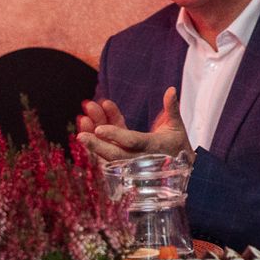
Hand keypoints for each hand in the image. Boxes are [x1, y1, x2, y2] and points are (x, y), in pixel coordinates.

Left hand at [78, 87, 192, 161]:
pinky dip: (99, 139)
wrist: (179, 170)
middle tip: (81, 135)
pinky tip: (88, 124)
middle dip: (97, 144)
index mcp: (152, 147)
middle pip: (114, 153)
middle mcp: (139, 157)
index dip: (115, 135)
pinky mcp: (124, 158)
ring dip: (94, 139)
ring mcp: (130, 160)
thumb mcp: (177, 127)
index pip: (131, 141)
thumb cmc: (178, 145)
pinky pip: (109, 148)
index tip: (99, 129)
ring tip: (82, 122)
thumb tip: (171, 89)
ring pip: (109, 151)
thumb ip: (172, 108)